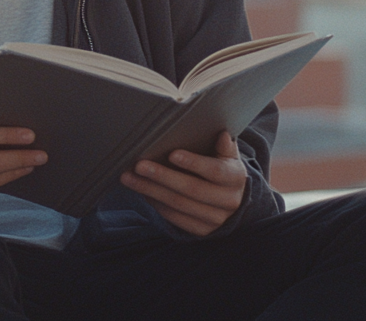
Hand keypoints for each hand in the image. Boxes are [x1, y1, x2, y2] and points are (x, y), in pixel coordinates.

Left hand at [120, 131, 246, 235]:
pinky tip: (142, 191)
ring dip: (151, 190)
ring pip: (178, 205)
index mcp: (235, 178)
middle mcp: (228, 201)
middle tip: (139, 165)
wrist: (233, 201)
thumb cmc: (225, 170)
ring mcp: (215, 219)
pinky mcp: (201, 230)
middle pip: (191, 189)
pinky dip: (156, 204)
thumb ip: (225, 146)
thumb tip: (223, 134)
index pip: (215, 171)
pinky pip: (175, 218)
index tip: (172, 154)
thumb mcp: (229, 157)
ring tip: (130, 178)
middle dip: (162, 177)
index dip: (194, 163)